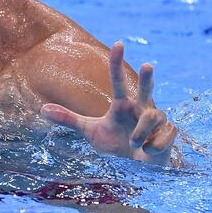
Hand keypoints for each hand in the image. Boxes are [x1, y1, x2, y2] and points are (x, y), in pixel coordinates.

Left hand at [40, 42, 177, 165]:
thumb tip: (42, 110)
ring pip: (152, 116)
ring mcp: (156, 120)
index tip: (118, 43)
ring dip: (141, 132)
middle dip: (147, 78)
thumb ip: (69, 119)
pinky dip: (154, 146)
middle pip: (146, 88)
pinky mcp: (169, 134)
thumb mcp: (90, 132)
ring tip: (135, 143)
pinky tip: (148, 151)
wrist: (136, 169)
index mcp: (122, 104)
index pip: (118, 80)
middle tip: (146, 65)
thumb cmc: (115, 145)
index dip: (117, 62)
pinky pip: (164, 135)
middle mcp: (140, 108)